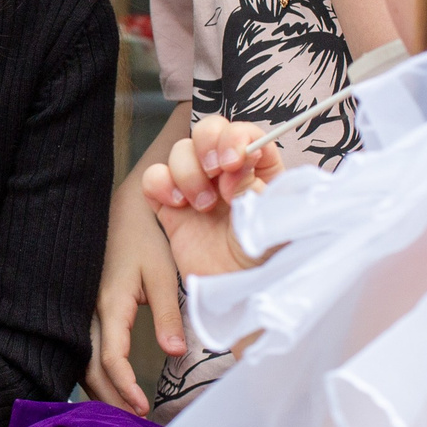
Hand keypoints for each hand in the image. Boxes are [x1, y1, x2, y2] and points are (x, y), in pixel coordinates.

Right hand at [87, 179, 185, 413]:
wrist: (124, 207)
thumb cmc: (146, 238)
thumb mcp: (163, 274)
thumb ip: (168, 315)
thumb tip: (175, 355)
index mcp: (110, 303)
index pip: (111, 358)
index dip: (124, 387)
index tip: (142, 408)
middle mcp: (89, 310)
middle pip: (89, 367)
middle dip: (107, 399)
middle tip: (129, 424)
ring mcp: (82, 308)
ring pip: (80, 359)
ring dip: (98, 388)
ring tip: (120, 411)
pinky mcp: (84, 306)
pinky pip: (81, 347)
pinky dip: (92, 371)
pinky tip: (107, 384)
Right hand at [138, 117, 281, 280]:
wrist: (240, 296)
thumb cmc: (266, 261)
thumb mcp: (272, 220)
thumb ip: (255, 187)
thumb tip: (236, 165)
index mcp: (260, 170)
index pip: (245, 132)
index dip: (235, 138)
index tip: (234, 162)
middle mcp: (227, 174)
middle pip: (207, 130)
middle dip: (207, 146)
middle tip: (215, 172)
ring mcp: (197, 189)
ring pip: (180, 151)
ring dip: (187, 172)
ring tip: (202, 205)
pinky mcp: (171, 209)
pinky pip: (154, 179)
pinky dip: (160, 184)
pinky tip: (176, 205)